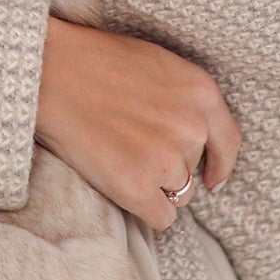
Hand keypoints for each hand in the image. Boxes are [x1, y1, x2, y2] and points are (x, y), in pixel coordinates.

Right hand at [33, 17, 240, 231]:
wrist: (50, 71)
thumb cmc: (95, 62)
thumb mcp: (158, 66)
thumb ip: (184, 99)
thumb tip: (195, 136)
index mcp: (202, 93)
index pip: (229, 144)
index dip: (219, 165)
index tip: (212, 179)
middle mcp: (191, 128)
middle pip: (194, 171)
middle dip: (169, 168)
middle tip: (130, 148)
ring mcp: (165, 159)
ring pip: (177, 195)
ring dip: (152, 187)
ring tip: (118, 158)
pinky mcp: (137, 186)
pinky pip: (161, 218)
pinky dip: (145, 210)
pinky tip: (121, 188)